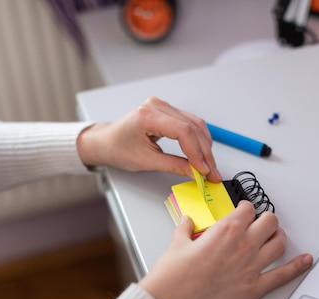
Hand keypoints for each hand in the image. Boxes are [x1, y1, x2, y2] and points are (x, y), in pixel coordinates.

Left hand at [76, 96, 221, 181]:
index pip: (183, 131)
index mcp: (148, 115)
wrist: (106, 142)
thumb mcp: (146, 162)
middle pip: (192, 127)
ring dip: (205, 146)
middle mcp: (157, 106)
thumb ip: (173, 166)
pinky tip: (202, 153)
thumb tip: (195, 172)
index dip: (197, 152)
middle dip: (205, 152)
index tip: (204, 170)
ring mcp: (163, 106)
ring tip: (209, 165)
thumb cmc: (118, 149)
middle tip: (212, 172)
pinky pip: (190, 123)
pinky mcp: (167, 111)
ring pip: (195, 124)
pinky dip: (198, 139)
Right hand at [139, 201, 313, 298]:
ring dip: (279, 237)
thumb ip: (185, 229)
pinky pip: (282, 275)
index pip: (248, 209)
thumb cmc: (175, 274)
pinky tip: (305, 261)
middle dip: (266, 220)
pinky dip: (297, 267)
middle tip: (261, 223)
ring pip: (279, 243)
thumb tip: (187, 222)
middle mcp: (243, 244)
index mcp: (226, 229)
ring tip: (276, 236)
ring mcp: (252, 266)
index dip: (246, 208)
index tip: (244, 211)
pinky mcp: (254, 287)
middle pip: (269, 221)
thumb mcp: (177, 243)